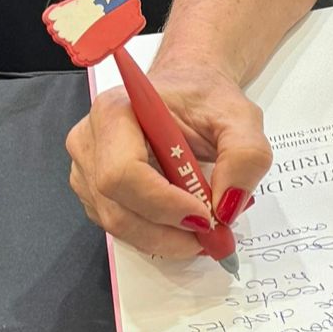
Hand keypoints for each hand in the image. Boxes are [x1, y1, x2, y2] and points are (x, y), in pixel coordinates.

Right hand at [65, 56, 272, 257]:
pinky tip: (185, 223)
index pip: (123, 172)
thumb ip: (245, 155)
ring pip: (120, 225)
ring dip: (166, 238)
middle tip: (213, 234)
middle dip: (168, 231)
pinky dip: (157, 235)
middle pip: (117, 207)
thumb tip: (228, 207)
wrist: (191, 92)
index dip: (162, 203)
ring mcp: (87, 170)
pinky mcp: (94, 193)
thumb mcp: (241, 116)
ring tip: (206, 228)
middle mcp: (91, 140)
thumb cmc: (205, 98)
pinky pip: (122, 228)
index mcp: (116, 110)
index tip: (205, 216)